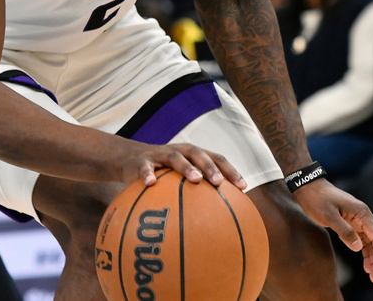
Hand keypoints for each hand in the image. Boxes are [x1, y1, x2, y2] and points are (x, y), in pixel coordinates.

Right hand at [123, 142, 247, 189]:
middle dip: (210, 166)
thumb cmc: (163, 174)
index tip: (243, 187)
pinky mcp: (140, 161)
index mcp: (192, 154)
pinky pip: (145, 167)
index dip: (230, 171)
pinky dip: (147, 174)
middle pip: (197, 153)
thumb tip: (221, 222)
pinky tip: (150, 184)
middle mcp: (178, 150)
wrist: (129, 159)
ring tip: (195, 179)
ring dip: (186, 166)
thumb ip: (197, 192)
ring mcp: (159, 154)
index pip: (216, 158)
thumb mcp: (179, 178)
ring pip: (174, 157)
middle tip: (219, 182)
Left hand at [294, 179, 372, 283]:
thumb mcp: (327, 216)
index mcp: (362, 214)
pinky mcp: (352, 222)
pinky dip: (366, 252)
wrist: (307, 185)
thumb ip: (344, 231)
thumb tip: (358, 248)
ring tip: (372, 275)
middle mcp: (364, 216)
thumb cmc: (316, 198)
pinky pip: (364, 239)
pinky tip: (365, 263)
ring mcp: (359, 219)